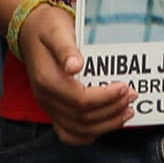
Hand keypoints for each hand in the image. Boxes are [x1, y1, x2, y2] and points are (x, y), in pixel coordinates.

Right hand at [17, 0, 136, 143]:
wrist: (31, 30)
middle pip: (83, 119)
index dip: (106, 97)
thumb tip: (75, 66)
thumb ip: (66, 49)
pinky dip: (91, 134)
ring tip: (128, 110)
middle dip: (112, 110)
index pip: (80, 101)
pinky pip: (70, 134)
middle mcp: (46, 98)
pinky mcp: (55, 110)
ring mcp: (50, 107)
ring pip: (79, 130)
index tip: (125, 87)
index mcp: (47, 80)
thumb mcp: (57, 30)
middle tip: (132, 95)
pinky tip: (108, 123)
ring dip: (107, 124)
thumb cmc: (47, 28)